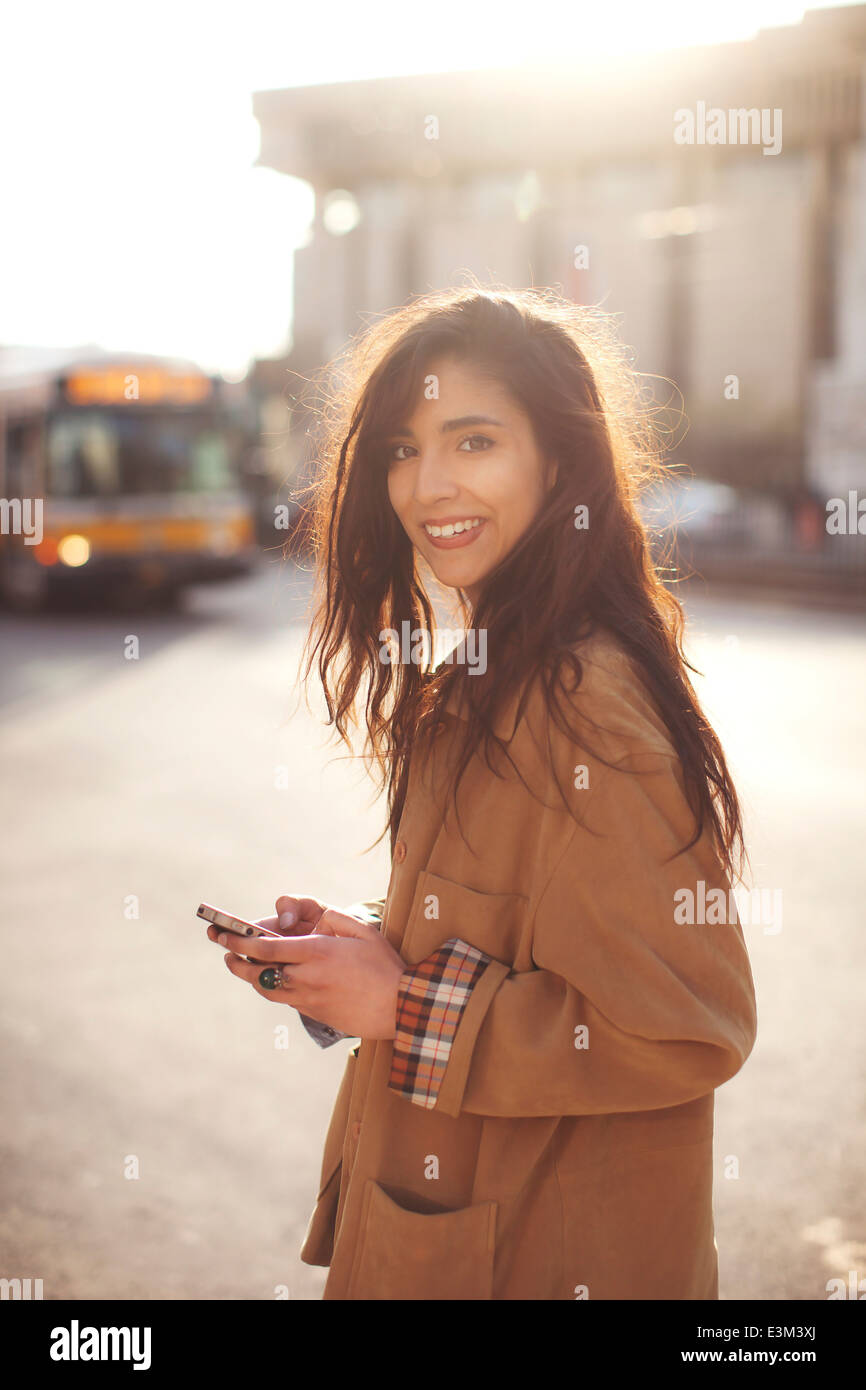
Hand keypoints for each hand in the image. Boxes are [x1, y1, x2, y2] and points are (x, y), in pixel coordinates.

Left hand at [206, 899, 405, 1039]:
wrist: (401, 1008)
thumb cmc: (385, 966)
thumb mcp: (363, 931)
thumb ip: (335, 919)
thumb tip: (316, 919)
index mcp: (316, 953)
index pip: (265, 949)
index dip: (239, 943)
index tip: (224, 936)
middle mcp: (307, 978)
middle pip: (258, 972)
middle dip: (235, 961)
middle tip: (223, 951)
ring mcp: (309, 999)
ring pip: (267, 989)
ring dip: (250, 977)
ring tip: (240, 966)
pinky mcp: (315, 1014)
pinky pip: (285, 999)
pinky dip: (272, 988)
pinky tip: (271, 980)